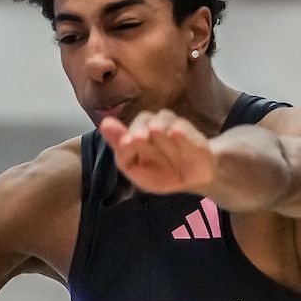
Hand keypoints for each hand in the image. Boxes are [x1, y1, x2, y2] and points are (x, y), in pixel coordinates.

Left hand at [100, 110, 216, 194]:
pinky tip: (176, 133)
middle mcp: (157, 125)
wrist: (192, 181)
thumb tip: (105, 123)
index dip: (127, 132)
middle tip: (138, 139)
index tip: (124, 144)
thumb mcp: (137, 167)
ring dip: (159, 125)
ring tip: (155, 131)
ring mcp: (176, 128)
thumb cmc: (161, 173)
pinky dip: (182, 132)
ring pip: (165, 119)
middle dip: (140, 128)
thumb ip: (121, 149)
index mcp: (140, 132)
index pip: (130, 127)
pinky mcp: (195, 137)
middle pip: (145, 119)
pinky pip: (187, 131)